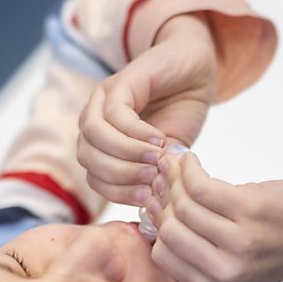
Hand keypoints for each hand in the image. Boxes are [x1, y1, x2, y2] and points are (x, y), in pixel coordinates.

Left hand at [77, 14, 216, 206]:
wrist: (195, 69)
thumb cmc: (181, 115)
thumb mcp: (168, 157)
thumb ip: (155, 179)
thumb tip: (152, 212)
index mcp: (102, 146)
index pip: (96, 180)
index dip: (119, 193)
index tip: (148, 198)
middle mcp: (95, 122)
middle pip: (87, 159)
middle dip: (121, 175)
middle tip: (153, 179)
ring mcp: (102, 100)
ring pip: (93, 136)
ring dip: (126, 154)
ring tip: (156, 159)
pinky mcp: (119, 82)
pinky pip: (115, 114)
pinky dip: (137, 133)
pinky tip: (160, 139)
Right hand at [145, 153, 282, 281]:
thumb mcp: (239, 264)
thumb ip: (202, 249)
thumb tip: (156, 212)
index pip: (162, 256)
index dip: (157, 224)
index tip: (160, 201)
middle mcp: (226, 271)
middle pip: (167, 229)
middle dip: (162, 199)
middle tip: (168, 179)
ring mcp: (239, 242)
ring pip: (181, 205)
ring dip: (176, 179)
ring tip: (182, 167)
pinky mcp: (251, 211)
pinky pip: (199, 186)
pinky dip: (190, 168)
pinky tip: (194, 162)